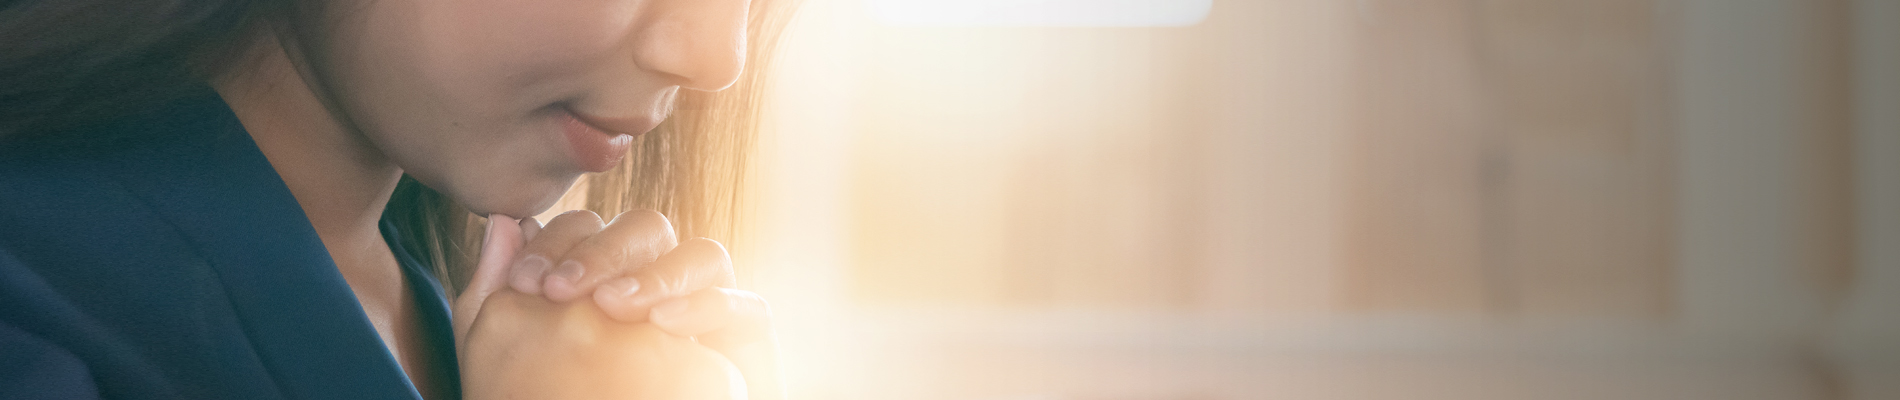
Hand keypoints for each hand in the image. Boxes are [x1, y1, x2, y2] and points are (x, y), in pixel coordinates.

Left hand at [504, 210, 783, 399]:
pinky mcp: (747, 343)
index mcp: (606, 278)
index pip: (594, 229)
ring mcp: (706, 310)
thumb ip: (496, 295)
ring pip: (704, 256)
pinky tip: (662, 324)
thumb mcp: (510, 356)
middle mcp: (659, 285)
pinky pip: (746, 307)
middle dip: (604, 251)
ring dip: (655, 272)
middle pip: (649, 230)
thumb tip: (504, 223)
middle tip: (560, 289)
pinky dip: (705, 305)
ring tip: (609, 306)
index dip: (561, 240)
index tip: (523, 280)